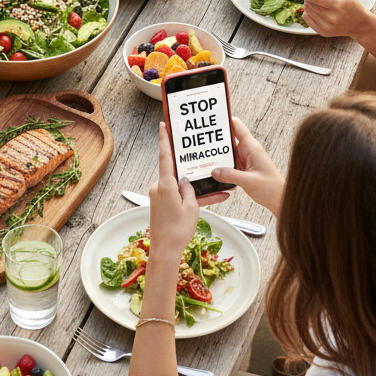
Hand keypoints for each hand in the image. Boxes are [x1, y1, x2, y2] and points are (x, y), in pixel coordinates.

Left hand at [150, 123, 218, 255]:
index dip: (164, 140)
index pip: (165, 157)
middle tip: (200, 160)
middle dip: (190, 169)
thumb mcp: (192, 207)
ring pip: (178, 185)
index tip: (163, 125)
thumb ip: (190, 189)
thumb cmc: (177, 231)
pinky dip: (188, 198)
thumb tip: (186, 180)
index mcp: (166, 185)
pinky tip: (205, 202)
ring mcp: (159, 196)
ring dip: (193, 189)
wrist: (164, 250)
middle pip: (176, 171)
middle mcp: (159, 187)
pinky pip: (176, 195)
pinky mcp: (160, 203)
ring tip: (216, 193)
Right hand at [210, 117, 284, 217]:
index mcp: (251, 147)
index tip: (212, 119)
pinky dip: (221, 164)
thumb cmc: (272, 188)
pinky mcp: (242, 168)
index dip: (225, 120)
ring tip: (204, 153)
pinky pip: (228, 162)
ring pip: (227, 151)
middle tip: (201, 138)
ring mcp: (244, 159)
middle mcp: (247, 150)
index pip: (237, 126)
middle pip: (228, 138)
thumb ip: (230, 175)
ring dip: (217, 153)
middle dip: (216, 138)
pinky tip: (213, 168)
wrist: (279, 199)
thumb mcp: (249, 181)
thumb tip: (215, 171)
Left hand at [299, 0, 371, 38]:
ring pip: (307, 11)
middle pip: (309, 4)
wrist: (359, 24)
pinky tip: (316, 11)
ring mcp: (326, 27)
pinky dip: (308, 13)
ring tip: (318, 3)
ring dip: (308, 5)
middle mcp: (331, 17)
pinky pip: (307, 20)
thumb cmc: (352, 6)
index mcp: (336, 5)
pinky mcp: (323, 32)